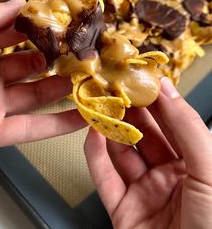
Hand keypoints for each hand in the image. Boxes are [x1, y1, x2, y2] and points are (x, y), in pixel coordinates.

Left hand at [0, 0, 85, 153]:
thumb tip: (22, 2)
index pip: (12, 30)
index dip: (37, 24)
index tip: (64, 19)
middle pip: (29, 62)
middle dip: (57, 55)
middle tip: (83, 49)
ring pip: (35, 93)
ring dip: (63, 87)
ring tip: (90, 76)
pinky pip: (29, 129)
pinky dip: (57, 125)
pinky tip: (81, 118)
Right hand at [85, 78, 211, 228]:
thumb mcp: (210, 170)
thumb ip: (188, 127)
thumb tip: (168, 89)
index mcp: (196, 164)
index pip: (172, 123)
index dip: (156, 100)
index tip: (139, 78)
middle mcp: (170, 177)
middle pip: (145, 135)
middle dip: (129, 110)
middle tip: (114, 87)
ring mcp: (145, 194)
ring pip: (122, 154)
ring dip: (109, 129)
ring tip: (99, 105)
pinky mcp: (123, 212)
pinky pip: (105, 180)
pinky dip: (95, 156)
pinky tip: (92, 135)